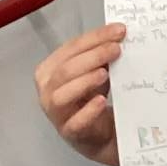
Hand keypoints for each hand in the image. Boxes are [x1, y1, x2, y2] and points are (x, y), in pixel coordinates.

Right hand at [34, 24, 125, 165]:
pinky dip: (88, 111)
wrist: (100, 134)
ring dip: (84, 81)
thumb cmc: (93, 98)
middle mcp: (47, 90)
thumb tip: (117, 36)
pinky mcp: (70, 132)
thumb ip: (100, 56)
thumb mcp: (95, 72)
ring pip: (62, 95)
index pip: (71, 48)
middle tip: (116, 49)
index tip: (118, 31)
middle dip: (93, 56)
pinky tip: (101, 101)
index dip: (95, 37)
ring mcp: (56, 113)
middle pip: (66, 69)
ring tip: (105, 73)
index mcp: (50, 69)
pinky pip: (75, 122)